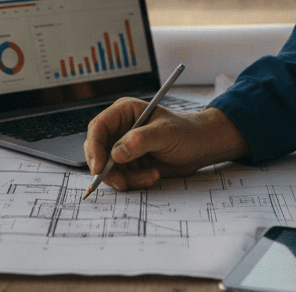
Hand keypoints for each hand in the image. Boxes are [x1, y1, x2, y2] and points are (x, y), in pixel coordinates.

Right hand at [84, 98, 249, 189]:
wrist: (201, 147)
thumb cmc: (187, 132)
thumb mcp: (165, 133)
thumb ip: (140, 140)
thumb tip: (115, 153)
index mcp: (125, 112)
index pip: (98, 128)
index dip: (94, 148)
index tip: (100, 168)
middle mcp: (121, 129)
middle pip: (98, 151)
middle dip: (109, 170)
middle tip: (123, 182)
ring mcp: (124, 147)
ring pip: (109, 169)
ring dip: (127, 179)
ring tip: (151, 176)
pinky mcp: (131, 163)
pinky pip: (121, 177)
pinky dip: (134, 182)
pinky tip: (152, 176)